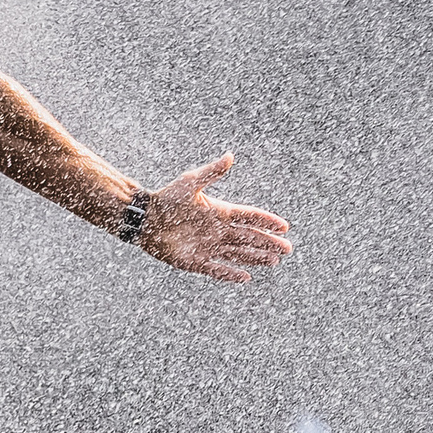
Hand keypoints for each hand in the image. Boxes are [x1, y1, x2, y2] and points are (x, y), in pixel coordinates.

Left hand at [139, 153, 292, 284]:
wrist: (144, 218)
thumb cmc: (166, 198)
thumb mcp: (190, 183)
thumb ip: (212, 172)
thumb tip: (231, 156)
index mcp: (219, 212)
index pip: (249, 217)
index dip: (266, 221)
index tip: (284, 226)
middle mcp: (217, 230)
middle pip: (249, 238)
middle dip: (268, 243)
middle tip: (287, 249)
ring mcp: (208, 247)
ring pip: (238, 254)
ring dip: (256, 257)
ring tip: (275, 261)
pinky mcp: (195, 262)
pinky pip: (217, 270)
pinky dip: (231, 274)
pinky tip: (246, 277)